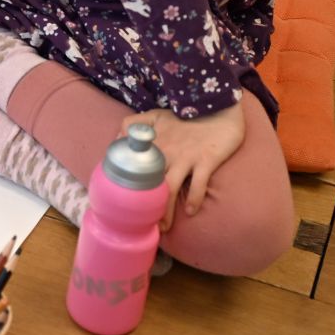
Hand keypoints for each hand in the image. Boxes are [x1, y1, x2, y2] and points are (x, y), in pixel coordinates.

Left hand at [122, 101, 245, 229]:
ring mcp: (187, 157)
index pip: (134, 166)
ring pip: (171, 187)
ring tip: (164, 227)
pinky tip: (190, 211)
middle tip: (142, 223)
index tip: (122, 202)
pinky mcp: (207, 160)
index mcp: (153, 144)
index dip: (127, 184)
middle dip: (145, 205)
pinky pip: (199, 183)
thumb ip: (133, 124)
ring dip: (167, 209)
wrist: (217, 107)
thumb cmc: (185, 115)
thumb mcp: (155, 116)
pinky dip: (194, 198)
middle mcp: (167, 153)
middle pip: (151, 183)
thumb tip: (116, 139)